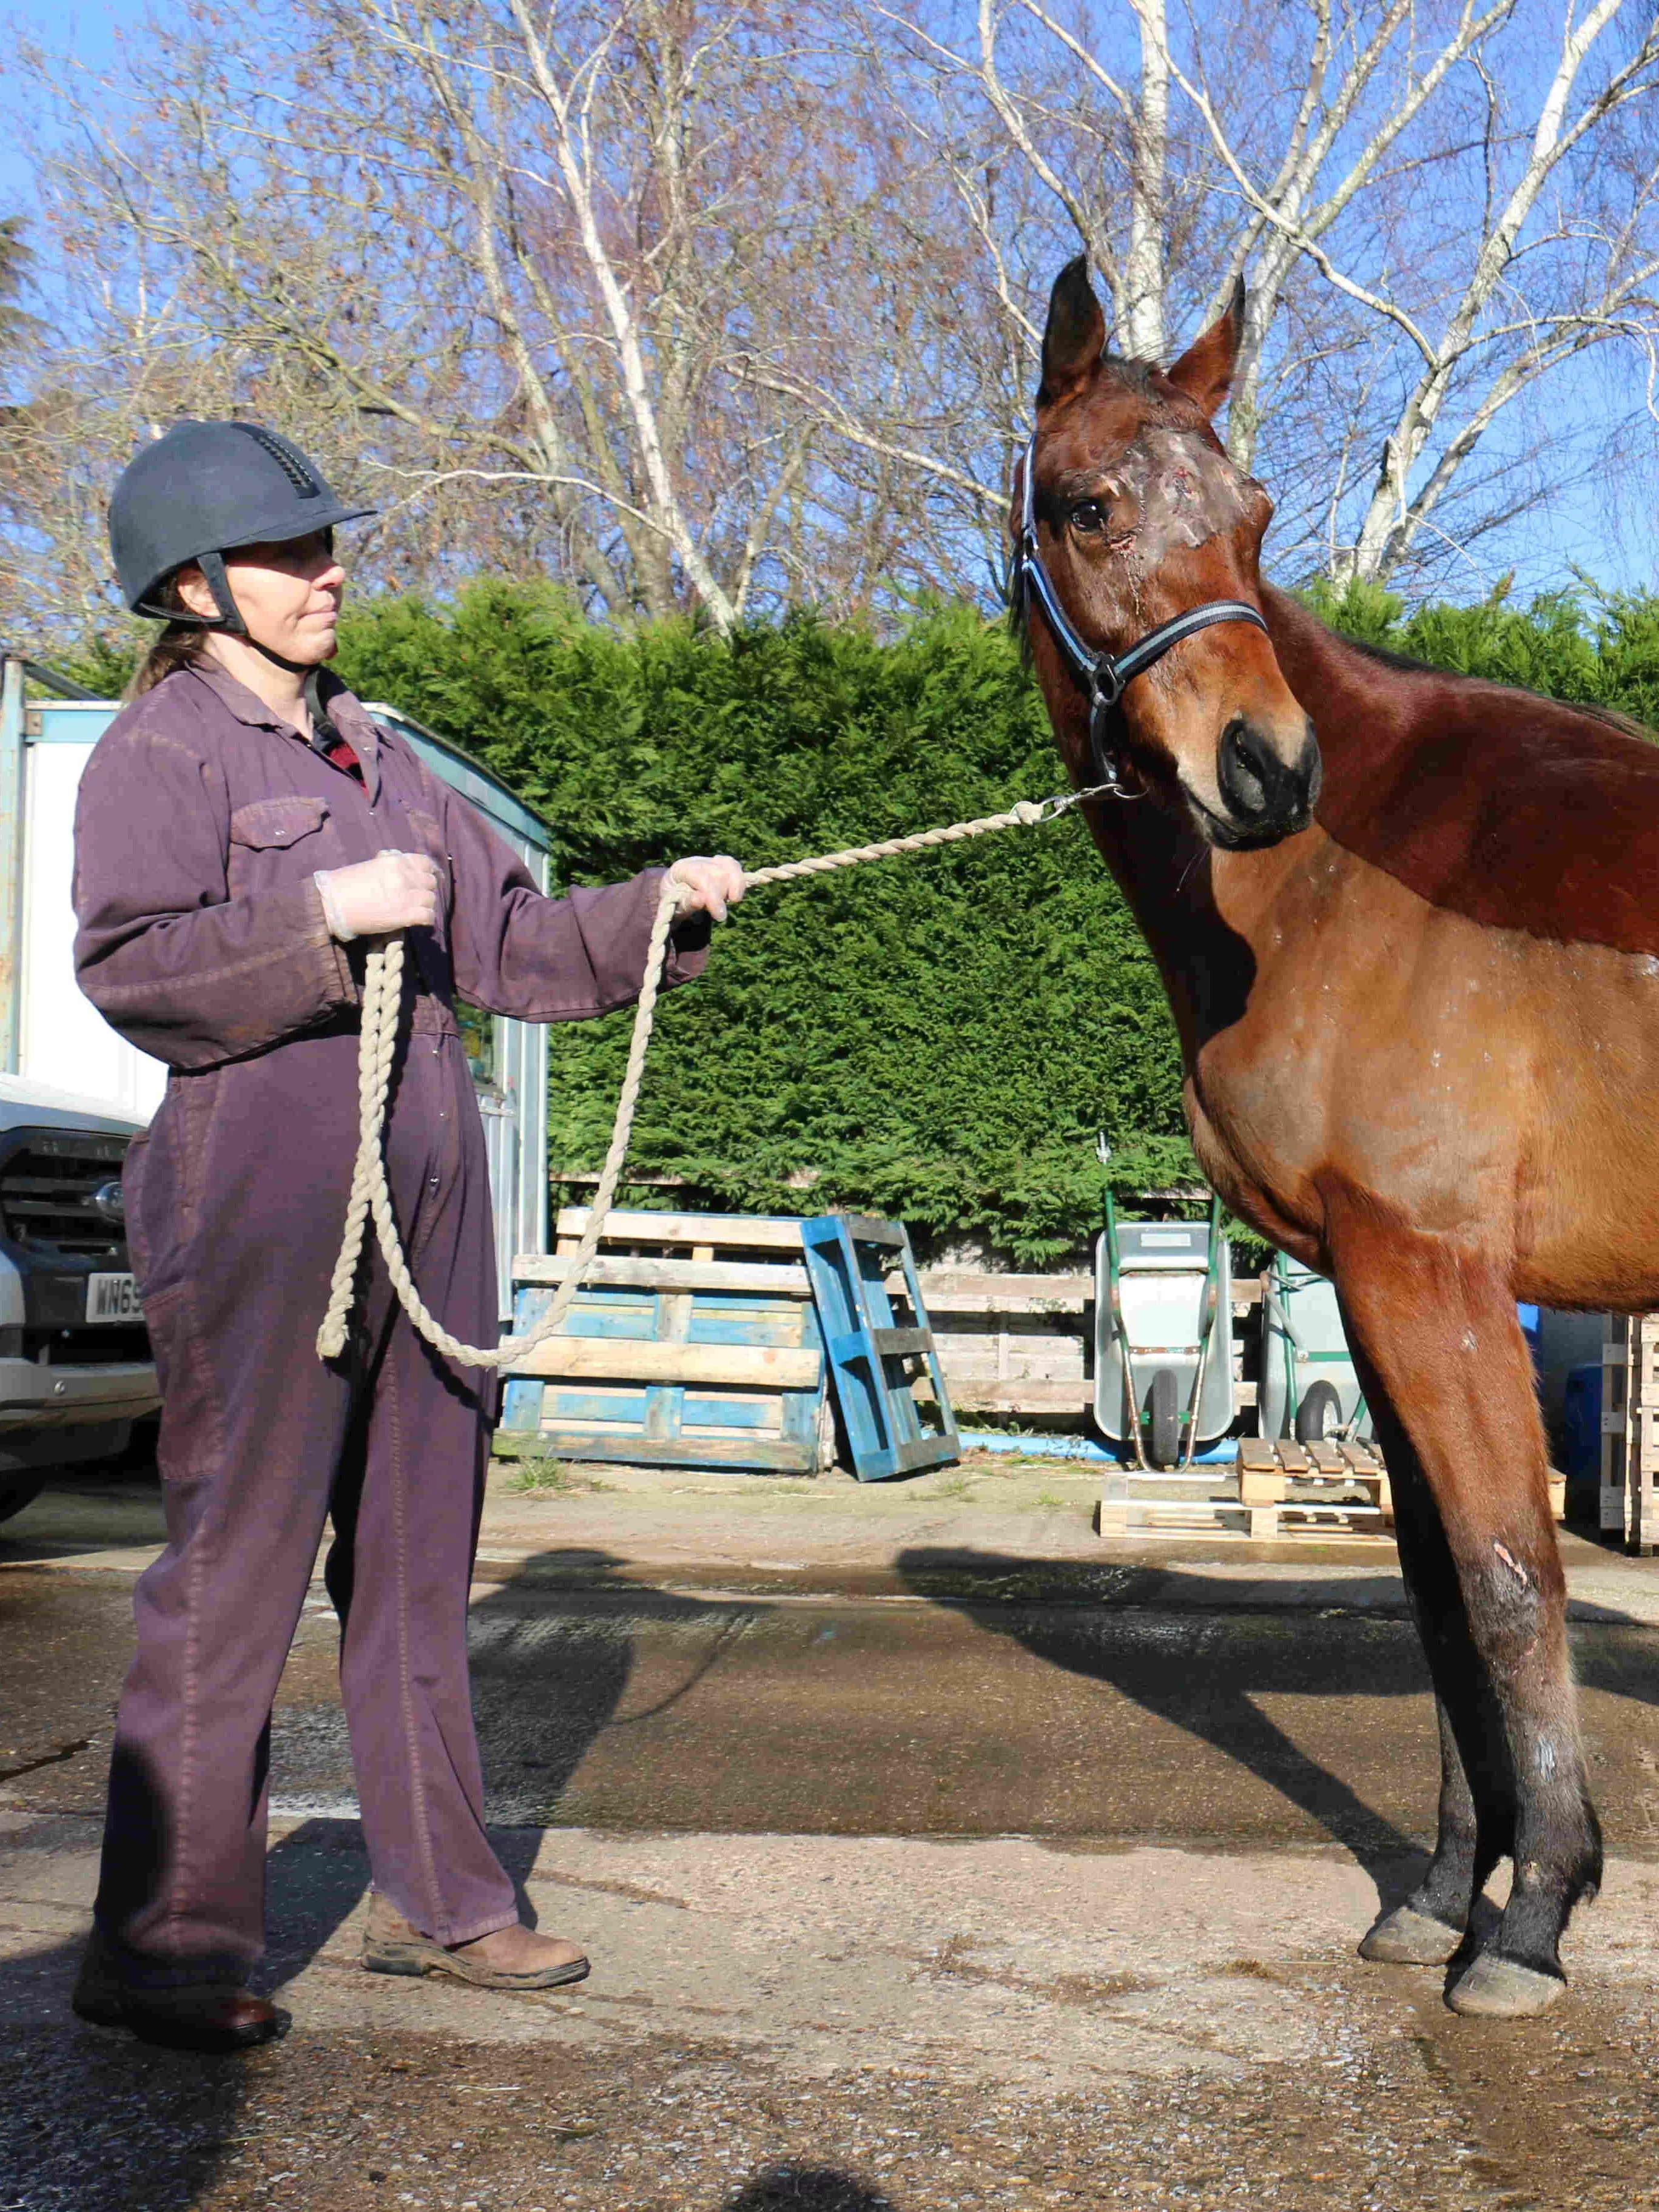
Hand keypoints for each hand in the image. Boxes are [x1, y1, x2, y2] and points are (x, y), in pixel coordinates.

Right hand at [315, 850, 441, 939]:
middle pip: (430, 882)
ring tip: (415, 909)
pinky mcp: (405, 915)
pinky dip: (427, 919)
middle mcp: (404, 876)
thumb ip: (392, 867)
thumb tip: (406, 870)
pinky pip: (428, 916)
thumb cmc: (346, 884)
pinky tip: (420, 921)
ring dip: (425, 904)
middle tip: (418, 897)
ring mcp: (406, 896)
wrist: (332, 904)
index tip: (429, 878)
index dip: (430, 872)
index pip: (425, 863)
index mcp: (396, 861)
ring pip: (431, 899)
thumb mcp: (372, 866)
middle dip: (426, 889)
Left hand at [668, 854, 745, 923]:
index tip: (720, 916)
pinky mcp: (722, 863)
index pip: (703, 878)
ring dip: (735, 887)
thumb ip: (687, 902)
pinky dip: (739, 882)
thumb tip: (700, 899)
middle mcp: (697, 861)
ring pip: (731, 867)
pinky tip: (734, 895)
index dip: (714, 897)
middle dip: (722, 896)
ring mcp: (710, 860)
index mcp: (681, 869)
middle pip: (719, 873)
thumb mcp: (675, 907)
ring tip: (728, 901)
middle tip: (718, 913)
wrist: (675, 895)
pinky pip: (735, 867)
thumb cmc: (674, 902)